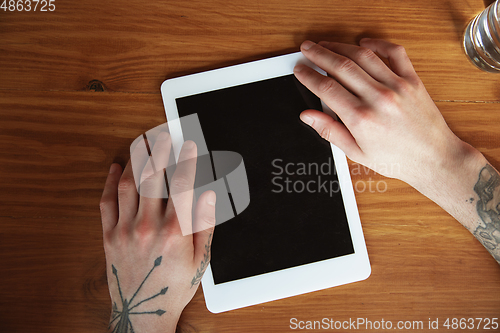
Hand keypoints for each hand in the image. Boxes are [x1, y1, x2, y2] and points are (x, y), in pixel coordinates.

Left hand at [99, 134, 215, 332]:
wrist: (142, 313)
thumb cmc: (173, 287)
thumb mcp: (201, 259)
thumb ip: (205, 224)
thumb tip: (208, 195)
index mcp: (175, 231)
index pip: (183, 184)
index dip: (187, 160)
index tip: (189, 145)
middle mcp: (148, 225)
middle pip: (154, 177)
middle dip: (160, 150)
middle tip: (163, 134)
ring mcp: (125, 229)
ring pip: (129, 184)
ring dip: (136, 159)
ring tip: (141, 142)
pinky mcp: (108, 236)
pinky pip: (107, 202)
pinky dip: (110, 182)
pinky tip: (117, 168)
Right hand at [293, 39, 478, 189]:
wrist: (433, 158)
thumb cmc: (396, 159)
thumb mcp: (356, 153)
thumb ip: (329, 131)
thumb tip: (307, 116)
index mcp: (361, 118)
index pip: (326, 88)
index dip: (309, 75)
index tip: (300, 69)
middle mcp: (378, 98)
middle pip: (341, 67)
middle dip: (319, 54)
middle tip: (307, 48)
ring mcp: (396, 86)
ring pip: (362, 57)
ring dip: (341, 47)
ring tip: (326, 44)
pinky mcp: (412, 81)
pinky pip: (394, 53)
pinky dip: (377, 45)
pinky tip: (363, 44)